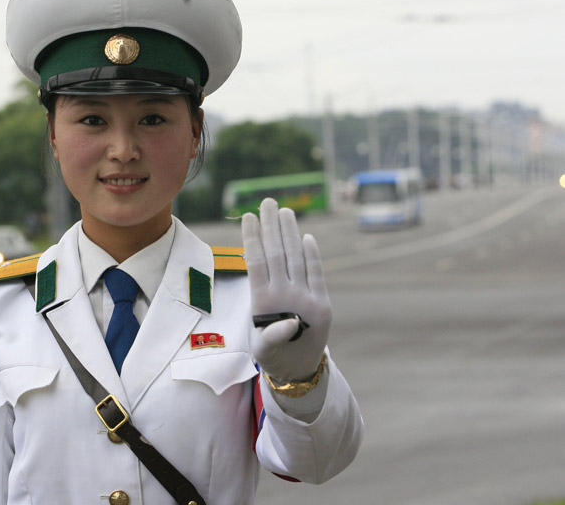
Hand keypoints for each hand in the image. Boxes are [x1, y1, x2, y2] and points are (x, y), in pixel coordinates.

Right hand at [241, 198, 330, 381]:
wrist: (300, 371)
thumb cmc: (272, 354)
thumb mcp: (260, 348)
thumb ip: (271, 334)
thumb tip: (290, 321)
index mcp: (264, 304)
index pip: (257, 262)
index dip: (253, 237)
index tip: (248, 216)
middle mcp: (287, 298)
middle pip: (278, 252)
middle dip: (272, 225)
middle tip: (267, 202)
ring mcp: (307, 298)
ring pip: (297, 257)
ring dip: (291, 232)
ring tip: (285, 211)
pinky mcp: (323, 302)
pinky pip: (317, 272)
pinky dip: (312, 254)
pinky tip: (306, 236)